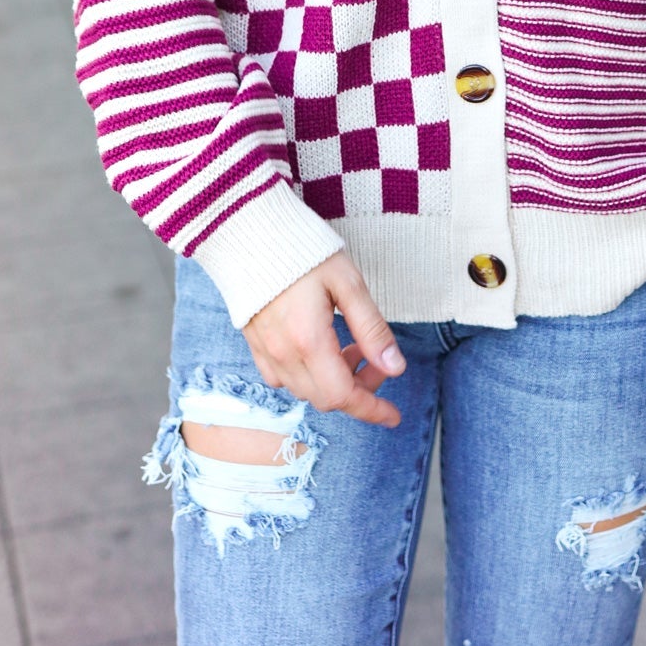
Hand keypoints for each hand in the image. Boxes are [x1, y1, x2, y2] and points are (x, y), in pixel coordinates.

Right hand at [242, 252, 406, 427]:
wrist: (251, 231)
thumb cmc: (304, 251)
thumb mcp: (348, 283)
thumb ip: (371, 329)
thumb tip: (395, 367)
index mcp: (308, 341)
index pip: (343, 396)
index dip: (371, 409)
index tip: (393, 415)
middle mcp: (283, 354)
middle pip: (326, 398)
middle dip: (358, 388)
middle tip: (375, 359)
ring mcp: (265, 351)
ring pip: (304, 391)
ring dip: (333, 381)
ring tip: (349, 345)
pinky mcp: (254, 344)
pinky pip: (281, 378)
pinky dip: (307, 375)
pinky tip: (319, 348)